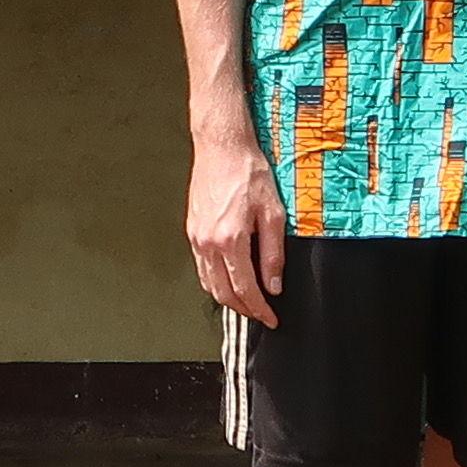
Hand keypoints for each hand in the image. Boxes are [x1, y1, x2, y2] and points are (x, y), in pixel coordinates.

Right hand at [186, 129, 289, 329]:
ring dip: (228, 298)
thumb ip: (273, 253)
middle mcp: (208, 243)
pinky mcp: (192, 231)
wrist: (222, 148)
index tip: (272, 318)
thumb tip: (274, 285)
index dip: (260, 309)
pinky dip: (215, 281)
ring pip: (209, 283)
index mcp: (230, 240)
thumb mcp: (274, 213)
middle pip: (223, 293)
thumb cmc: (249, 173)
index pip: (245, 289)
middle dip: (244, 309)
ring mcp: (196, 238)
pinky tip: (229, 279)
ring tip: (247, 301)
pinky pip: (201, 267)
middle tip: (262, 314)